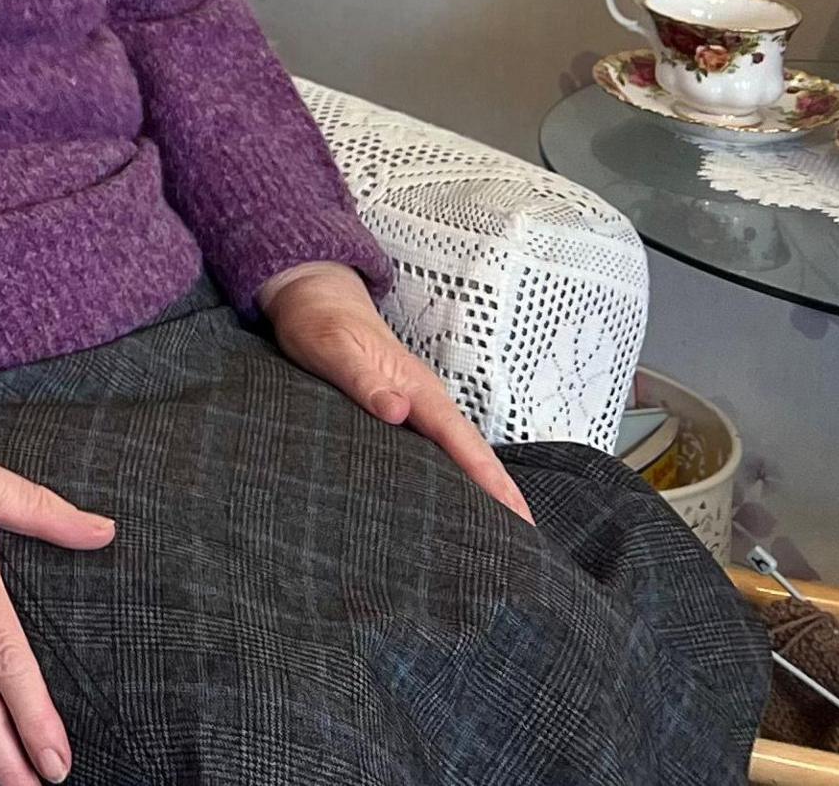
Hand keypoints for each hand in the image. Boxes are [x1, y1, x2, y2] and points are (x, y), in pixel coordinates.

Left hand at [260, 262, 533, 522]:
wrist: (314, 296)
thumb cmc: (319, 324)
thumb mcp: (332, 349)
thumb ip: (362, 380)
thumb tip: (397, 412)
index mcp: (416, 387)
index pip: (461, 440)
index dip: (490, 479)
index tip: (517, 515)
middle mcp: (424, 399)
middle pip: (472, 452)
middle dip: (500, 494)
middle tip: (525, 543)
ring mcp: (416, 405)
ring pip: (457, 452)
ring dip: (482, 488)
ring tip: (502, 533)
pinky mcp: (402, 410)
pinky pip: (437, 448)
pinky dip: (455, 475)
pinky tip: (455, 499)